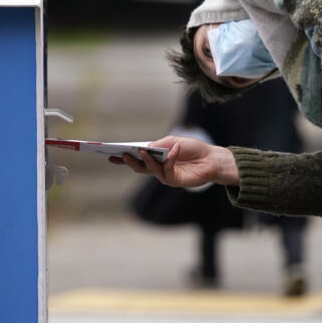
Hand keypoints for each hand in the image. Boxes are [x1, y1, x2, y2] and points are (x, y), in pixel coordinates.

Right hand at [111, 136, 238, 187]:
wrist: (211, 158)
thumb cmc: (192, 148)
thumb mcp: (172, 141)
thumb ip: (158, 145)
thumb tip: (143, 148)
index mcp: (155, 157)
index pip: (136, 158)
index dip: (123, 157)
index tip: (111, 153)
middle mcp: (157, 168)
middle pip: (139, 166)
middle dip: (129, 161)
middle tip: (122, 154)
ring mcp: (165, 176)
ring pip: (150, 169)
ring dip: (146, 159)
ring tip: (141, 151)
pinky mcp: (174, 181)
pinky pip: (167, 170)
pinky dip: (169, 159)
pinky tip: (173, 150)